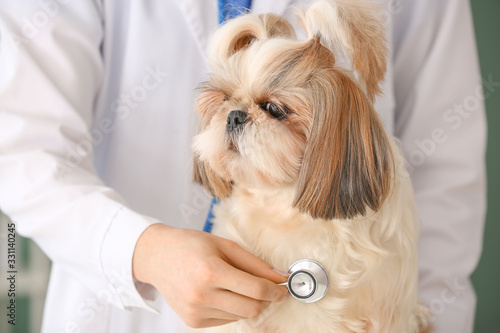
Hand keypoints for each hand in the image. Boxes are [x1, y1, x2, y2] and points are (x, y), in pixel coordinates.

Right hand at [132, 224, 287, 327]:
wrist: (156, 256)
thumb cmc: (191, 245)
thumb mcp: (225, 245)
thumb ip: (255, 263)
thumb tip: (280, 277)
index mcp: (211, 271)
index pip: (256, 290)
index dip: (276, 290)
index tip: (284, 287)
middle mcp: (202, 295)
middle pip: (252, 308)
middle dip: (267, 299)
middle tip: (270, 287)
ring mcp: (196, 311)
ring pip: (241, 316)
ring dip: (250, 303)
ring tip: (240, 284)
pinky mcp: (193, 322)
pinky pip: (227, 320)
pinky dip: (233, 308)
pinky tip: (224, 292)